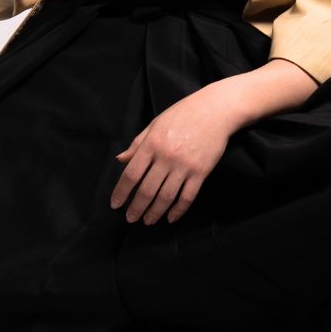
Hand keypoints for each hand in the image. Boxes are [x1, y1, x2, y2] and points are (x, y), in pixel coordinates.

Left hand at [109, 81, 246, 225]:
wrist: (215, 110)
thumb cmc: (183, 114)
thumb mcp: (155, 124)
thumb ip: (137, 144)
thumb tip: (120, 160)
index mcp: (152, 144)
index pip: (131, 174)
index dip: (121, 192)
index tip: (115, 204)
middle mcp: (166, 157)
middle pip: (147, 190)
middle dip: (136, 208)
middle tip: (130, 218)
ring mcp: (184, 166)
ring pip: (166, 197)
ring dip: (154, 213)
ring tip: (147, 221)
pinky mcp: (201, 172)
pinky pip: (187, 197)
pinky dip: (178, 210)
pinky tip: (170, 217)